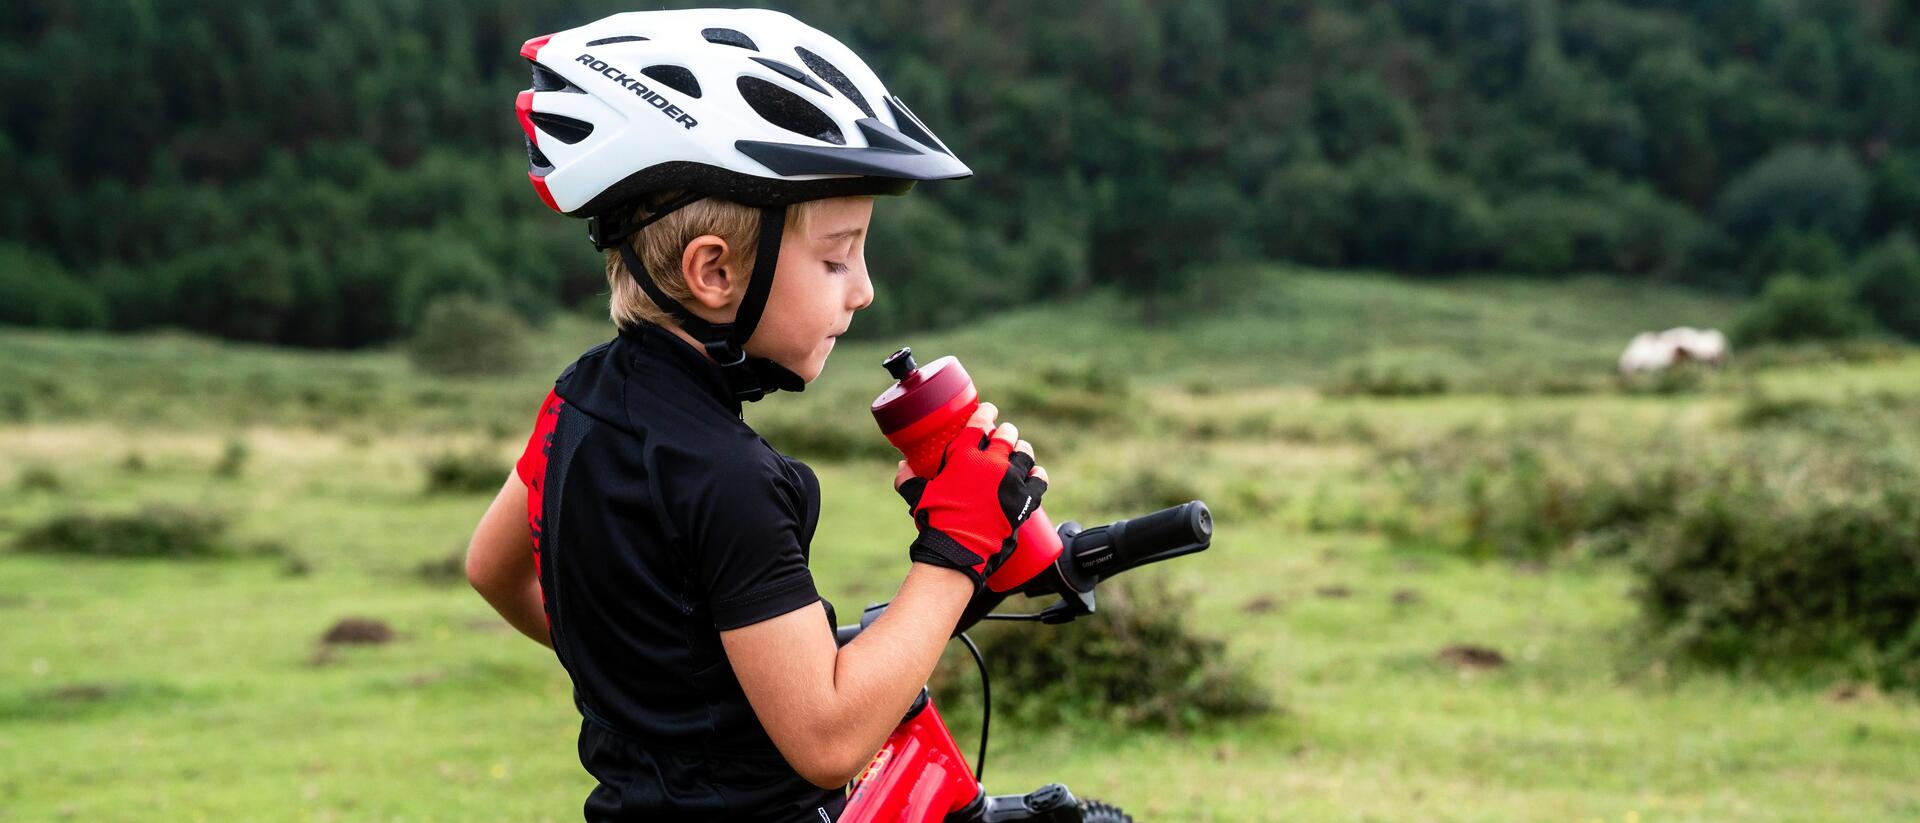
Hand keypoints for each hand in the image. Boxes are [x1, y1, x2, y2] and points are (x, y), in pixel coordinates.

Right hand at [894, 403, 1048, 588]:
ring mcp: (1010, 480)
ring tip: (1018, 452)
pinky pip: (1038, 479)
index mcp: (965, 455)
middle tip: (1001, 436)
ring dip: (1021, 450)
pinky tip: (1034, 473)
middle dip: (1004, 432)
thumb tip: (903, 466)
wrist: (958, 549)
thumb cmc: (936, 521)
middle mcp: (992, 462)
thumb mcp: (918, 495)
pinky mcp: (1024, 499)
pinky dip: (1037, 474)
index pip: (980, 422)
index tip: (988, 412)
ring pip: (1024, 453)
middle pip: (1006, 434)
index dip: (986, 412)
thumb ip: (908, 478)